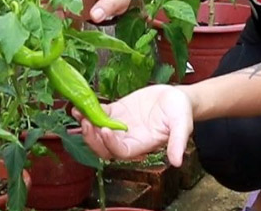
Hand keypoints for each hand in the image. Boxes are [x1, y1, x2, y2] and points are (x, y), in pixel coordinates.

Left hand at [74, 85, 193, 165]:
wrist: (177, 98)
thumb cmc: (181, 112)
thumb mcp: (183, 125)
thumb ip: (178, 142)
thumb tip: (177, 162)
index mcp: (142, 145)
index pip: (121, 152)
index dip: (110, 144)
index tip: (104, 129)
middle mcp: (128, 138)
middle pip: (104, 147)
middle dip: (93, 137)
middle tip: (86, 122)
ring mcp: (120, 126)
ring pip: (98, 132)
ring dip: (86, 125)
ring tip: (78, 112)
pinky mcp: (117, 111)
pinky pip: (99, 115)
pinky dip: (89, 111)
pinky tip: (80, 104)